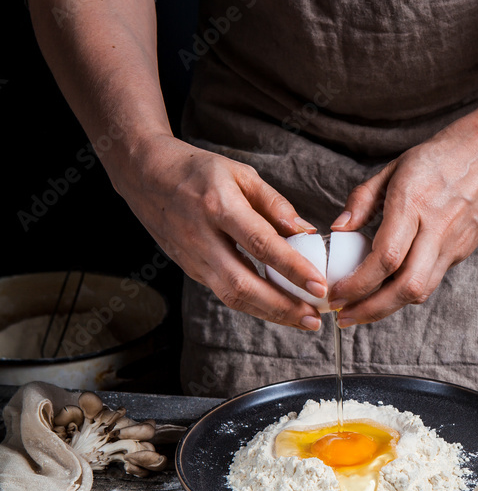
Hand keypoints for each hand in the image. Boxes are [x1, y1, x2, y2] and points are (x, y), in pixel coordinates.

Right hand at [112, 134, 325, 328]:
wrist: (146, 176)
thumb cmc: (198, 171)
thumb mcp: (241, 174)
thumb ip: (275, 205)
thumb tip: (306, 232)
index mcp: (218, 206)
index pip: (261, 244)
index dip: (292, 268)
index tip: (319, 285)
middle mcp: (202, 238)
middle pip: (244, 284)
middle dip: (283, 306)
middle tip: (314, 318)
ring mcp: (193, 258)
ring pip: (233, 297)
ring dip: (271, 313)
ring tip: (303, 319)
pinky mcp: (191, 270)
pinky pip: (225, 293)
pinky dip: (255, 304)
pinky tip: (279, 307)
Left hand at [328, 111, 477, 325]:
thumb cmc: (446, 153)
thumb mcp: (396, 166)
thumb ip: (364, 198)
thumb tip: (340, 228)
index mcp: (415, 203)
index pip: (385, 258)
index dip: (358, 283)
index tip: (336, 292)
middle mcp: (437, 229)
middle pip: (406, 287)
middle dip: (371, 309)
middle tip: (344, 316)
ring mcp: (454, 243)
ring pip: (422, 291)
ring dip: (388, 308)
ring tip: (361, 310)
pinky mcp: (464, 250)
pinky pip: (432, 279)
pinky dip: (406, 290)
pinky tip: (388, 288)